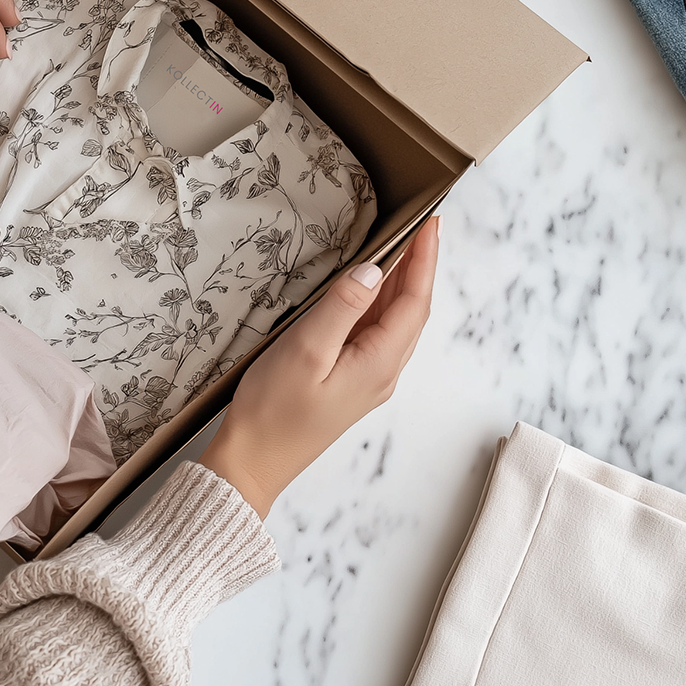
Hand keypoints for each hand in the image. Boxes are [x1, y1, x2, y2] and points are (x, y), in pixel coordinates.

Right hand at [199, 215, 440, 517]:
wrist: (253, 462)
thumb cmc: (274, 410)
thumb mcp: (306, 349)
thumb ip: (343, 306)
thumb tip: (374, 270)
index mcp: (379, 363)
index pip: (414, 302)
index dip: (425, 260)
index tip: (432, 224)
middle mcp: (382, 372)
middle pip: (411, 311)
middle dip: (420, 267)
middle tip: (421, 227)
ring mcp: (367, 379)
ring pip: (395, 323)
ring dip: (402, 285)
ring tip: (402, 248)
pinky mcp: (349, 382)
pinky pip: (376, 334)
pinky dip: (381, 304)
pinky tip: (369, 290)